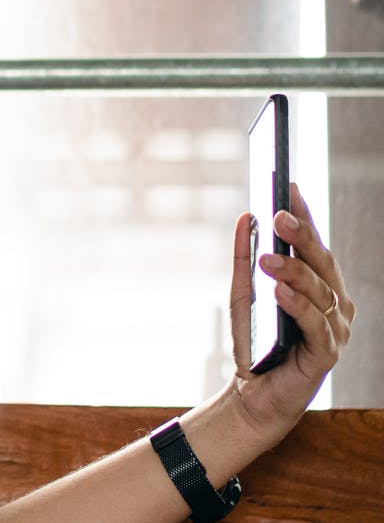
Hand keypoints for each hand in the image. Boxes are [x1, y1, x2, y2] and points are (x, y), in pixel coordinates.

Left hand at [227, 183, 355, 435]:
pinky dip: (298, 306)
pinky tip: (280, 292)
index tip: (289, 186)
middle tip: (279, 215)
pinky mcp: (328, 354)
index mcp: (320, 285)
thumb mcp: (243, 295)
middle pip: (321, 263)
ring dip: (294, 272)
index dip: (304, 215)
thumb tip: (245, 217)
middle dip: (301, 236)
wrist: (254, 394)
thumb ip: (245, 258)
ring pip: (320, 292)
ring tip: (268, 258)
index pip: (314, 243)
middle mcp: (335, 303)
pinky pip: (316, 325)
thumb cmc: (255, 342)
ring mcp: (336, 328)